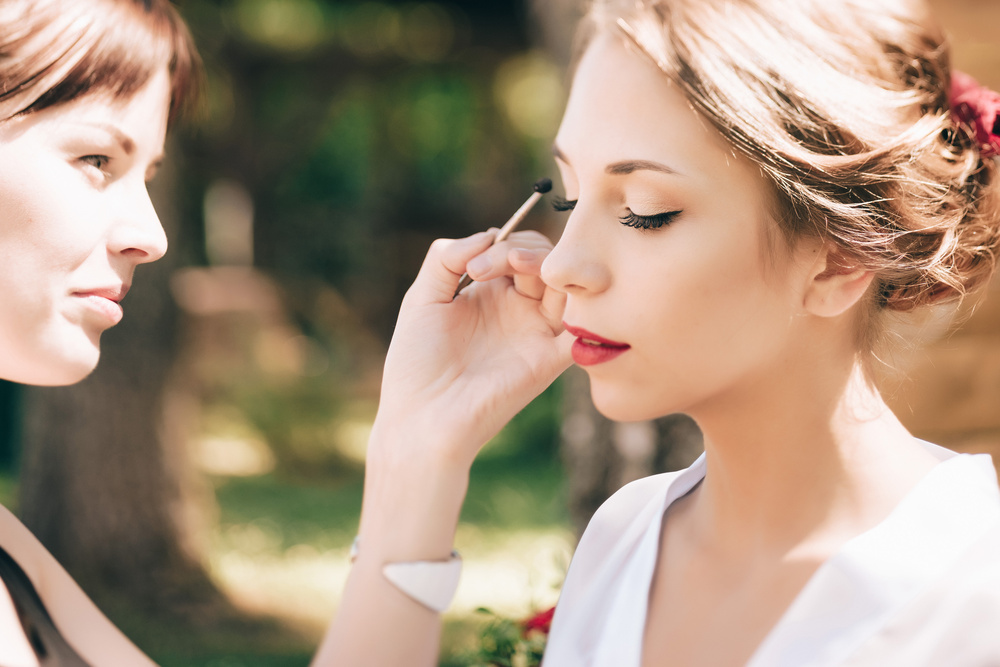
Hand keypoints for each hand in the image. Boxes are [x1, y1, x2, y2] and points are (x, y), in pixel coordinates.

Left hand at [372, 228, 572, 468]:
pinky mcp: (551, 358)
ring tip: (514, 265)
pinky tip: (550, 287)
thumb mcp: (422, 298)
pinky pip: (583, 325)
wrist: (422, 417)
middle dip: (523, 248)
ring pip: (567, 283)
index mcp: (489, 296)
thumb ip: (446, 257)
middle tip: (486, 268)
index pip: (518, 250)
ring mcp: (537, 333)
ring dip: (546, 263)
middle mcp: (518, 311)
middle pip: (547, 260)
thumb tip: (490, 234)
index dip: (503, 242)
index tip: (470, 266)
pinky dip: (579, 301)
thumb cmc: (416, 364)